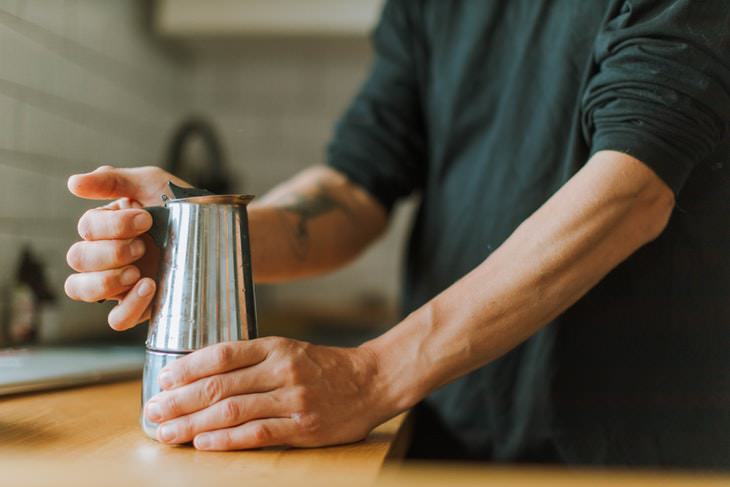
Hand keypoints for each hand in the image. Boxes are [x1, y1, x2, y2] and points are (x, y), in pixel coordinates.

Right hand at [64, 165, 191, 329]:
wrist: (224, 234)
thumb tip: (72, 184)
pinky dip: (127, 306)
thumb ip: (113, 180)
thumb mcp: (152, 183)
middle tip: (143, 245)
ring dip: (106, 279)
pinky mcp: (140, 307)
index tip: (146, 218)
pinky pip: (116, 320)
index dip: (111, 225)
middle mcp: (107, 255)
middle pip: (77, 259)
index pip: (86, 229)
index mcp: (107, 226)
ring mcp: (121, 283)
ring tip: (138, 272)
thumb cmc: (185, 206)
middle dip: (110, 251)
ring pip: (81, 289)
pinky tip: (150, 287)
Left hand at [143, 337, 393, 450]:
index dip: (188, 367)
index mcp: (275, 347)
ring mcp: (293, 399)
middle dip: (180, 400)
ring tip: (168, 433)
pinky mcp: (303, 427)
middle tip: (152, 411)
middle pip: (220, 385)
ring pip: (232, 410)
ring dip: (194, 423)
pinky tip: (203, 444)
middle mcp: (282, 369)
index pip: (222, 354)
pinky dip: (226, 440)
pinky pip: (257, 433)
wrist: (370, 381)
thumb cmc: (324, 367)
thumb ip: (253, 360)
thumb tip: (204, 375)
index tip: (162, 380)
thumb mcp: (290, 351)